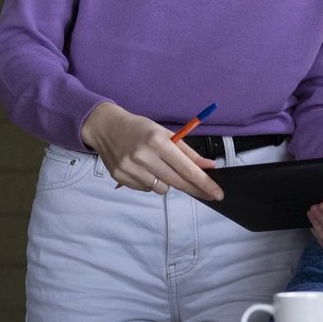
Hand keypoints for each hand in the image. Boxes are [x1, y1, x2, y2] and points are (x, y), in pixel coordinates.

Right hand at [80, 101, 221, 200]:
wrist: (105, 127)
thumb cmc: (138, 128)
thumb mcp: (164, 133)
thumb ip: (187, 152)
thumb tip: (208, 166)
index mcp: (157, 142)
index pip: (187, 169)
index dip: (204, 183)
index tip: (217, 193)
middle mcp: (144, 157)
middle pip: (178, 182)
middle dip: (195, 189)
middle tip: (208, 194)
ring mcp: (131, 169)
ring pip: (162, 189)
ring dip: (167, 182)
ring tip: (157, 166)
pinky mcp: (121, 178)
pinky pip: (147, 189)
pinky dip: (151, 183)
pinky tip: (143, 169)